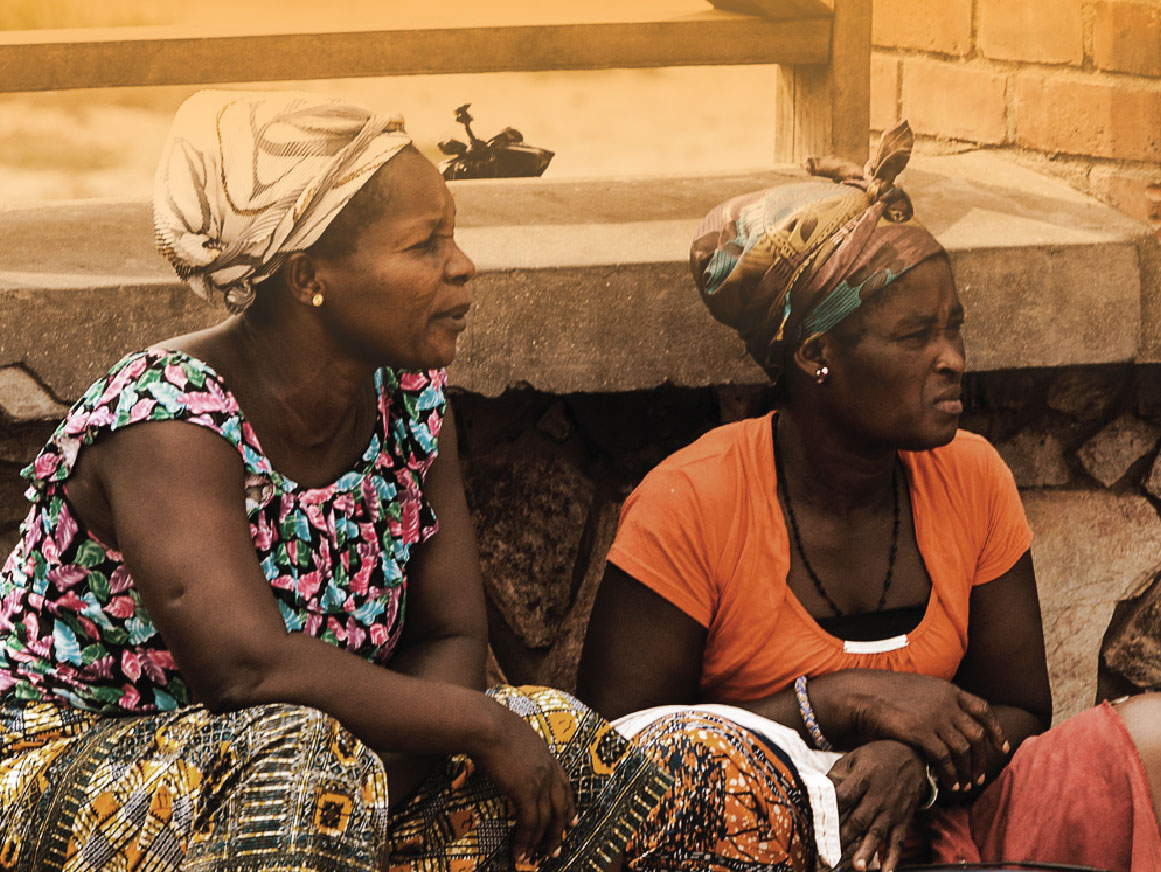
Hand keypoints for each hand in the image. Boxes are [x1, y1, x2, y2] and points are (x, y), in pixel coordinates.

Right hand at [471, 703, 577, 863]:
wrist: (488, 725)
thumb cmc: (492, 725)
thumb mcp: (513, 736)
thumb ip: (516, 749)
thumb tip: (504, 754)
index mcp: (547, 755)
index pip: (564, 785)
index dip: (569, 805)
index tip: (572, 821)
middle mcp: (548, 770)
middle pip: (560, 806)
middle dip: (559, 830)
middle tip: (556, 850)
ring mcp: (539, 781)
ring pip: (546, 819)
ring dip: (540, 842)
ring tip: (534, 857)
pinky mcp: (526, 791)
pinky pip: (530, 822)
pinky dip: (525, 840)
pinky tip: (519, 852)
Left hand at [828, 740, 927, 871]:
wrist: (914, 755)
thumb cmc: (879, 756)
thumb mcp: (857, 755)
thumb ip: (839, 772)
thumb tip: (821, 788)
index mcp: (864, 777)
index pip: (844, 796)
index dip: (831, 809)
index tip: (816, 823)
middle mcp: (878, 796)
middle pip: (858, 819)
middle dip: (843, 838)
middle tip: (829, 855)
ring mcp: (892, 811)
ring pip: (877, 833)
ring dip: (867, 851)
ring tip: (858, 867)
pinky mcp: (903, 820)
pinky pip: (897, 841)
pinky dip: (892, 858)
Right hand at [839, 671, 1007, 791]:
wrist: (862, 695)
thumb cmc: (887, 693)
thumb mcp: (920, 689)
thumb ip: (939, 701)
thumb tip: (953, 719)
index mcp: (948, 690)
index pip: (983, 710)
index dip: (995, 730)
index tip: (1001, 747)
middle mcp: (946, 703)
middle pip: (976, 735)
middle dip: (982, 759)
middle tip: (980, 777)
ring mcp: (934, 717)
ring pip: (963, 749)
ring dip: (967, 771)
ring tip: (965, 786)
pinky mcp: (920, 732)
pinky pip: (945, 758)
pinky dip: (951, 774)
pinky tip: (950, 784)